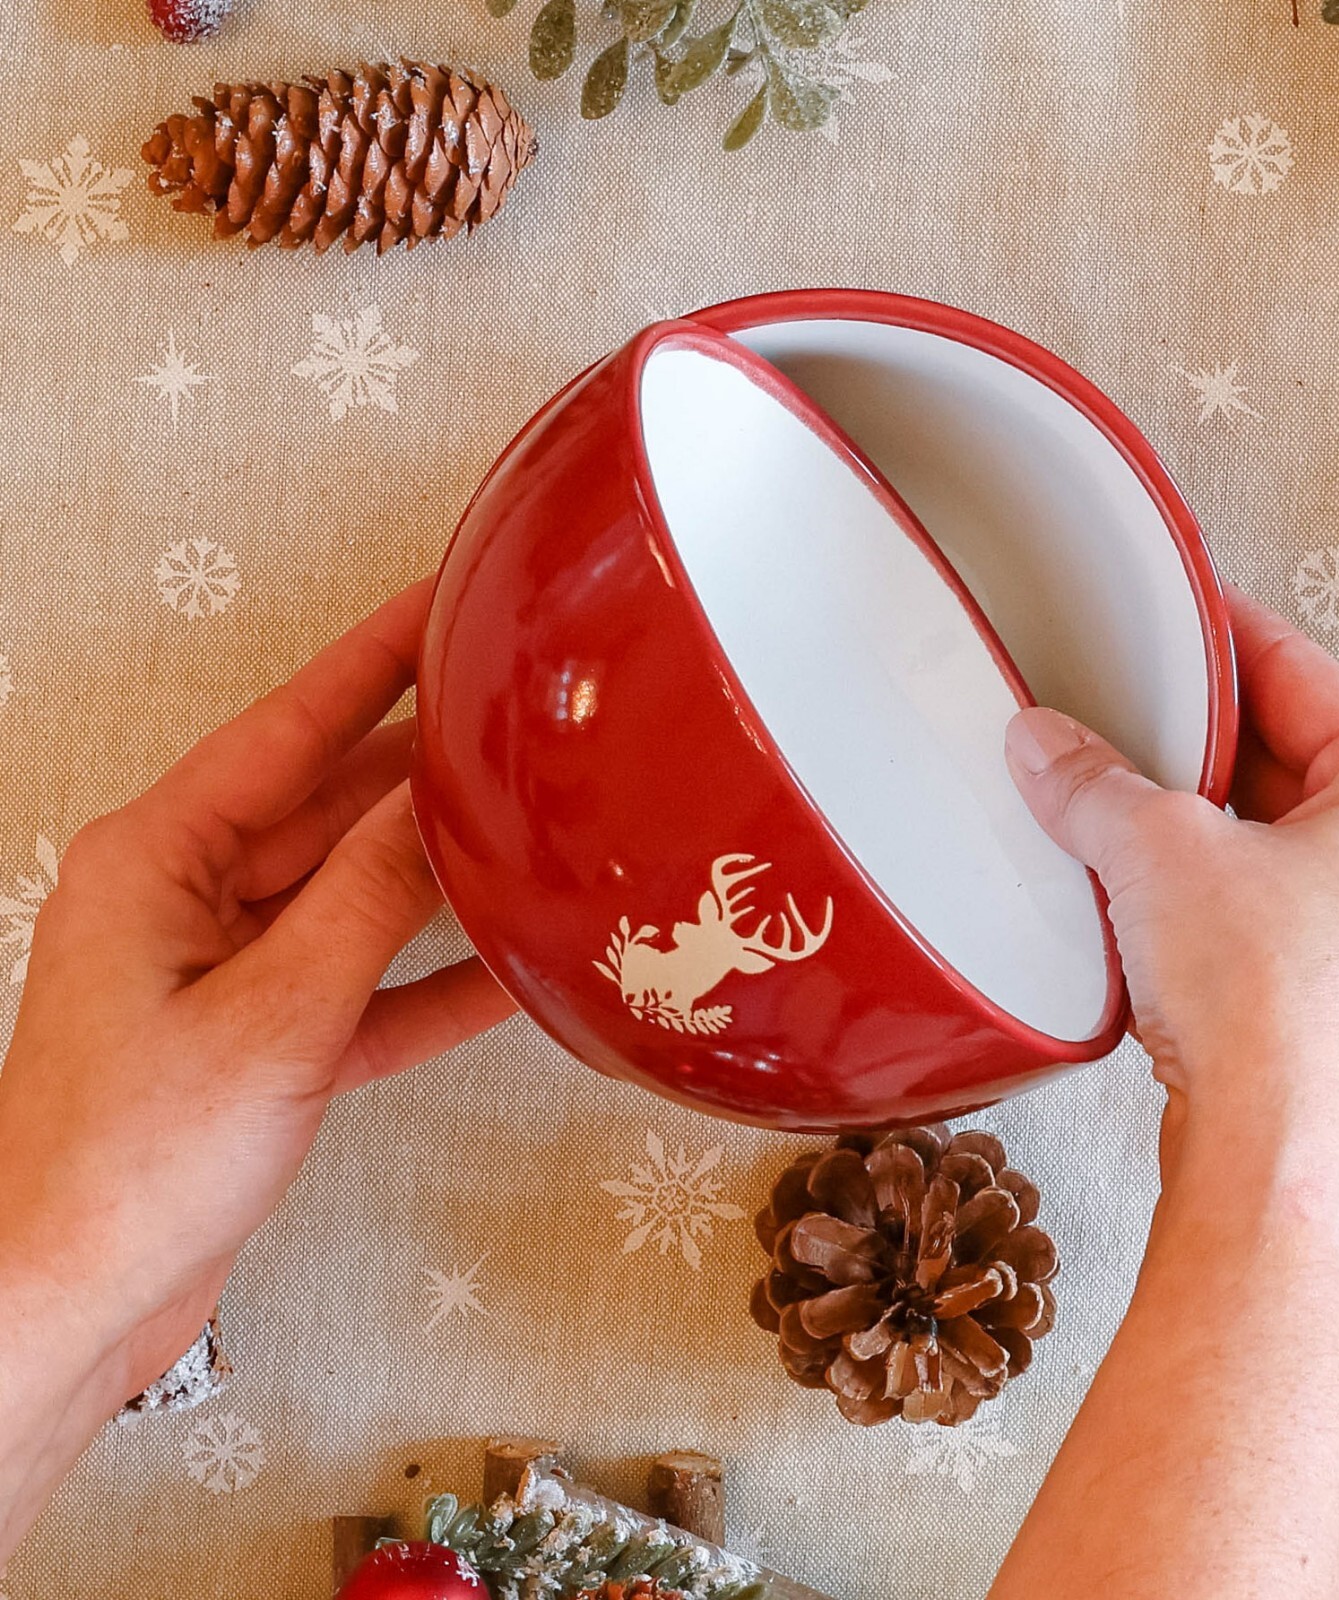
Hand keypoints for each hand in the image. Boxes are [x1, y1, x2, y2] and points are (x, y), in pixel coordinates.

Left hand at [0, 583, 514, 1483]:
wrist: (71, 1303)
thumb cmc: (131, 1160)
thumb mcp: (277, 1013)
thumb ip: (370, 897)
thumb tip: (441, 802)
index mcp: (159, 860)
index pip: (289, 730)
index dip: (373, 660)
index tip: (442, 604)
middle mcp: (187, 898)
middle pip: (329, 808)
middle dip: (423, 768)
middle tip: (517, 723)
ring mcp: (224, 970)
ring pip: (353, 895)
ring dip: (438, 876)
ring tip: (533, 828)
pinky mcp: (258, 1039)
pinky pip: (361, 985)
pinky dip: (428, 981)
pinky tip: (510, 970)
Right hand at [991, 587, 1338, 1599]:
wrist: (1276, 1183)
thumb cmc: (1269, 1017)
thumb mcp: (1157, 854)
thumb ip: (1092, 781)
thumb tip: (1045, 746)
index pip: (1303, 675)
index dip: (1219, 636)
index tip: (1169, 613)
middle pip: (1293, 767)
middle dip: (1194, 750)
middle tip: (1117, 724)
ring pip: (1281, 854)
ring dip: (1199, 837)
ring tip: (1117, 822)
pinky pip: (1274, 928)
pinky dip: (1212, 908)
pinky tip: (1145, 916)